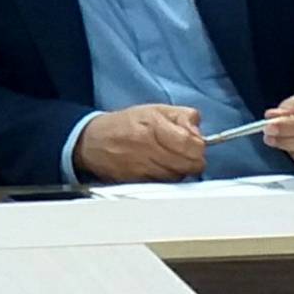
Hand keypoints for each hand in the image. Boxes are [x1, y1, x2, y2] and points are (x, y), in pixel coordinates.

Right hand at [74, 104, 205, 182]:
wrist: (94, 142)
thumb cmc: (126, 123)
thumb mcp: (156, 109)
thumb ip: (183, 116)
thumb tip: (199, 132)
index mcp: (155, 127)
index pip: (191, 144)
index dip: (199, 145)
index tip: (197, 142)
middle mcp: (149, 150)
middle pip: (189, 165)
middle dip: (194, 158)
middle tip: (188, 152)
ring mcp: (143, 169)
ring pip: (179, 176)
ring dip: (182, 169)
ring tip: (173, 158)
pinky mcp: (139, 183)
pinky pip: (165, 184)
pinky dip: (169, 177)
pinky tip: (163, 168)